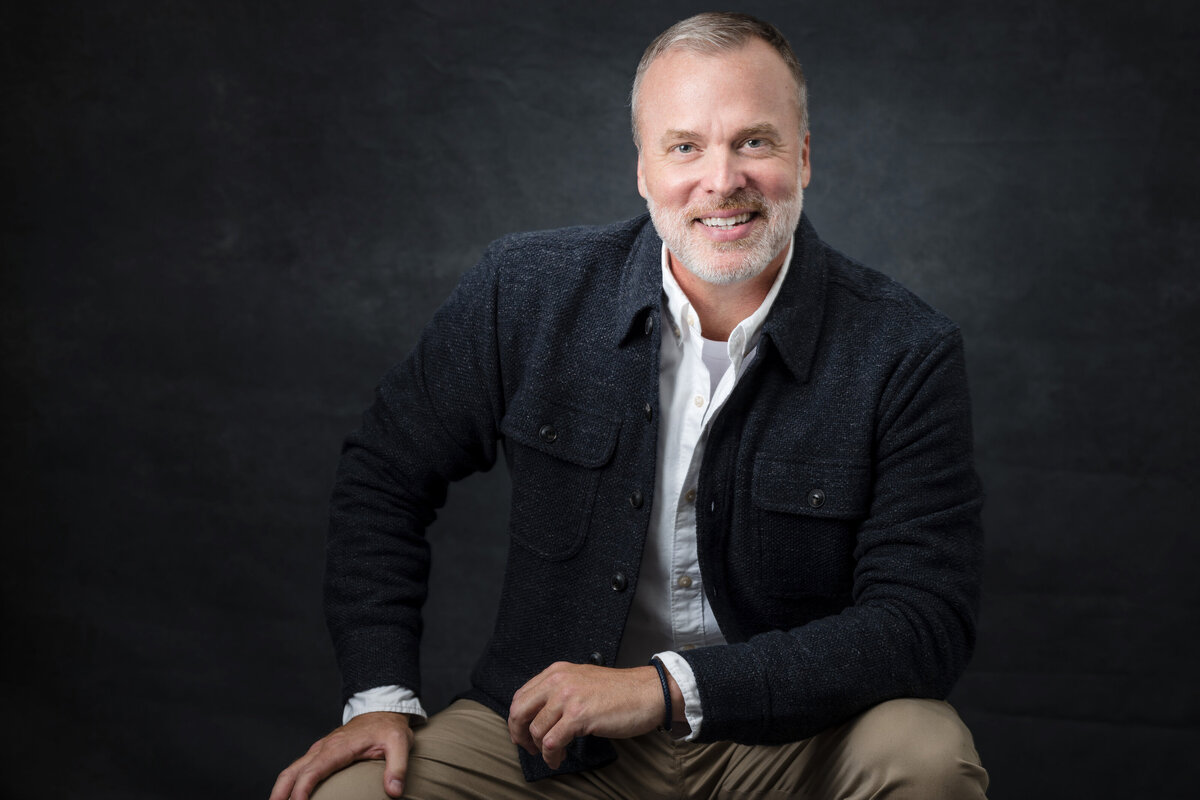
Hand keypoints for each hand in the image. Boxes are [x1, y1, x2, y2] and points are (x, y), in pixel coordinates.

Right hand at [269, 711, 413, 799]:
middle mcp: (324, 747)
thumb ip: (398, 767)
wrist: (383, 710)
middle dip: (280, 793)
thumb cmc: (389, 728)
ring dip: (280, 789)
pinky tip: (289, 796)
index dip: (301, 790)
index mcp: (339, 747)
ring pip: (291, 770)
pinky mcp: (321, 752)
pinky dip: (289, 783)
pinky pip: (299, 768)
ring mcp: (320, 749)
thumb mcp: (400, 743)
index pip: (312, 770)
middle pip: (293, 772)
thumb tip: (394, 791)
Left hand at [507, 662, 674, 769]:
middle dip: (519, 735)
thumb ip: (560, 691)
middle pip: (519, 711)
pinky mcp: (579, 716)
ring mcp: (568, 697)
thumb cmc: (620, 691)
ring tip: (554, 755)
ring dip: (541, 749)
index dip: (518, 720)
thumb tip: (539, 714)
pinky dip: (552, 756)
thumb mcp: (582, 680)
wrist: (648, 692)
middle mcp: (558, 681)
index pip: (521, 696)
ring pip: (536, 730)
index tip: (524, 733)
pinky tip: (560, 758)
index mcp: (557, 672)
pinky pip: (552, 742)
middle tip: (530, 748)